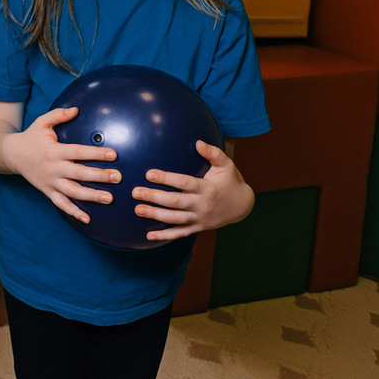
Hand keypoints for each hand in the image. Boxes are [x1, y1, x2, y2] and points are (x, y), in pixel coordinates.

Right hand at [4, 106, 120, 222]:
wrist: (12, 155)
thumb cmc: (31, 137)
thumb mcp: (42, 123)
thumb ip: (58, 115)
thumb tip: (76, 109)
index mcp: (54, 151)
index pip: (78, 152)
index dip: (96, 153)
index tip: (113, 154)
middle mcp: (53, 168)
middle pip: (79, 174)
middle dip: (100, 176)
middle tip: (118, 177)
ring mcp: (50, 182)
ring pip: (73, 192)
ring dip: (92, 196)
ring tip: (110, 198)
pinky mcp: (48, 191)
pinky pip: (61, 204)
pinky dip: (74, 212)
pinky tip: (88, 219)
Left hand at [132, 140, 254, 241]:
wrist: (242, 205)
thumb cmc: (231, 181)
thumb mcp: (226, 164)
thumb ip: (213, 153)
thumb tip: (197, 142)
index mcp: (207, 188)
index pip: (184, 183)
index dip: (166, 178)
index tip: (149, 173)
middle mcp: (202, 205)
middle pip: (175, 202)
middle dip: (154, 197)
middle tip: (135, 192)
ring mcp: (200, 218)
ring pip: (175, 219)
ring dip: (155, 215)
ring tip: (137, 209)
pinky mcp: (199, 227)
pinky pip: (180, 233)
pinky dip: (165, 236)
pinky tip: (149, 236)